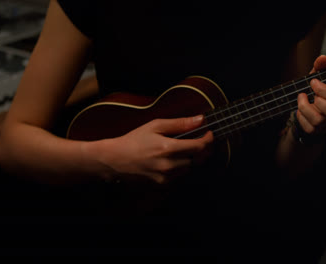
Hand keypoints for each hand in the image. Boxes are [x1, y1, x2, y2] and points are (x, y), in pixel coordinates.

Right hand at [98, 115, 213, 183]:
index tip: (210, 134)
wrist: (115, 160)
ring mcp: (166, 177)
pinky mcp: (162, 184)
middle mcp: (169, 165)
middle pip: (198, 159)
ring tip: (184, 149)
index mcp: (168, 148)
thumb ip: (180, 124)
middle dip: (203, 149)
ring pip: (190, 168)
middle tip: (200, 140)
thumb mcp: (155, 126)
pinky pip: (180, 176)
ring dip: (192, 159)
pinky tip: (173, 160)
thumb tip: (200, 119)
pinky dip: (181, 167)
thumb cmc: (134, 140)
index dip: (209, 140)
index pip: (199, 147)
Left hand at [296, 55, 325, 134]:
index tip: (313, 82)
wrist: (311, 105)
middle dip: (319, 101)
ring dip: (305, 108)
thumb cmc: (319, 90)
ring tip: (301, 99)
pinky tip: (300, 110)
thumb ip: (321, 67)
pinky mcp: (320, 131)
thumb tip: (322, 58)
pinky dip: (301, 118)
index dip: (325, 89)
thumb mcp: (319, 76)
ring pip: (320, 121)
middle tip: (311, 94)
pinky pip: (310, 128)